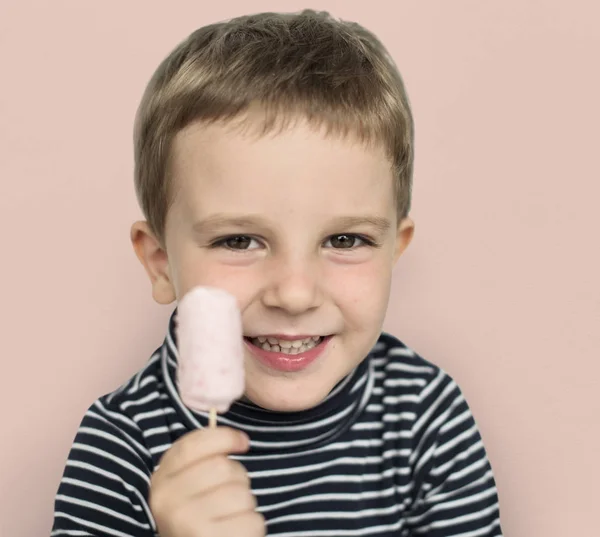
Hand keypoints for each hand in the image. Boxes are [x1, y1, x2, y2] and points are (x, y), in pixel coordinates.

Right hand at [150, 427, 264, 536]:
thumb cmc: (194, 514)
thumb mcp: (186, 483)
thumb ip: (203, 457)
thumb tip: (240, 439)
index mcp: (162, 480)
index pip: (194, 445)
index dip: (224, 437)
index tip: (242, 442)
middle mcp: (169, 501)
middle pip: (223, 467)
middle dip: (238, 477)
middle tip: (230, 493)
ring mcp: (188, 524)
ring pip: (241, 494)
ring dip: (246, 503)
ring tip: (231, 515)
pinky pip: (253, 520)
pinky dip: (253, 524)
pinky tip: (235, 530)